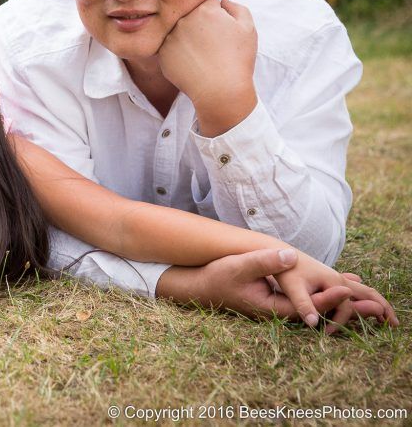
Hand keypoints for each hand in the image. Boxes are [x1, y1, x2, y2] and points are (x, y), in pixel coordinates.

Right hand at [155, 248, 382, 328]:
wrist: (198, 289)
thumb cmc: (216, 277)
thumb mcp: (238, 266)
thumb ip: (264, 262)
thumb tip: (291, 255)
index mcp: (270, 309)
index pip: (307, 308)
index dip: (328, 299)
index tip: (346, 288)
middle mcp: (277, 312)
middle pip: (317, 312)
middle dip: (342, 306)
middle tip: (369, 301)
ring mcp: (277, 308)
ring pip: (313, 306)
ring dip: (335, 299)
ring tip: (360, 288)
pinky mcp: (277, 300)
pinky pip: (306, 299)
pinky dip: (322, 292)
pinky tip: (335, 282)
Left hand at [157, 0, 257, 135]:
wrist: (221, 91)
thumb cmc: (238, 59)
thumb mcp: (248, 28)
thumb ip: (235, 7)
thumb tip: (221, 2)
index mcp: (205, 9)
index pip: (207, 3)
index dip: (216, 16)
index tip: (220, 29)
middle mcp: (183, 19)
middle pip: (190, 15)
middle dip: (199, 25)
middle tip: (211, 44)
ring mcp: (170, 37)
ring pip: (179, 31)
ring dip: (187, 38)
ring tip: (202, 55)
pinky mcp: (161, 54)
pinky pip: (170, 48)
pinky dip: (179, 54)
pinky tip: (192, 64)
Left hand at [274, 252, 398, 332]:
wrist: (279, 252)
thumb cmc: (286, 270)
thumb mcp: (293, 288)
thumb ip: (303, 304)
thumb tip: (313, 323)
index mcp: (334, 281)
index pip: (345, 308)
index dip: (338, 322)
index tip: (326, 333)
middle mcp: (339, 278)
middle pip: (368, 293)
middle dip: (382, 308)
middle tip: (394, 324)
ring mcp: (336, 276)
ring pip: (362, 290)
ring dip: (374, 302)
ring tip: (384, 316)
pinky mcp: (329, 277)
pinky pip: (352, 288)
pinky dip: (361, 296)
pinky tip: (360, 299)